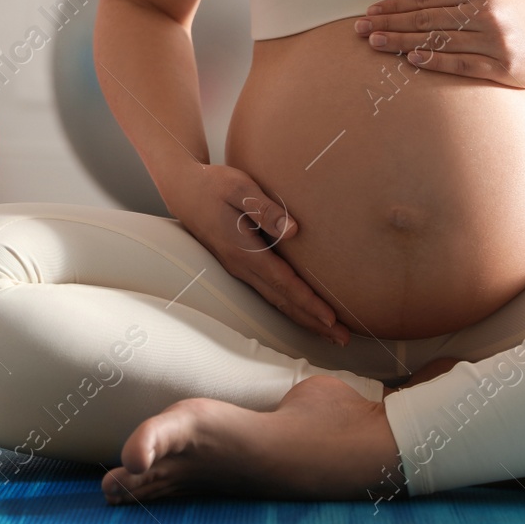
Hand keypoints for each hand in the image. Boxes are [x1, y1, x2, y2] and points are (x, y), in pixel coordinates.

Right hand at [164, 162, 347, 344]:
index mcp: (243, 251)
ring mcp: (239, 268)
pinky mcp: (239, 265)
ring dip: (303, 318)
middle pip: (282, 301)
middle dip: (313, 321)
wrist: (182, 189)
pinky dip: (289, 305)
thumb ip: (264, 208)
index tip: (331, 318)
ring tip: (328, 332)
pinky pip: (269, 292)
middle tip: (342, 338)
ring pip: (276, 300)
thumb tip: (294, 230)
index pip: (283, 283)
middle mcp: (241, 266)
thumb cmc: (212, 185)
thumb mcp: (238, 187)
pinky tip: (300, 309)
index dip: (308, 302)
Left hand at [354, 0, 524, 88]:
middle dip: (390, 23)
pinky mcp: (503, 68)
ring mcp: (496, 42)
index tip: (371, 11)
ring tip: (375, 43)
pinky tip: (410, 59)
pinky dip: (434, 61)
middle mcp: (489, 14)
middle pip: (427, 20)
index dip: (396, 5)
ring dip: (401, 43)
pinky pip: (460, 65)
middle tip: (359, 29)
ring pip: (438, 42)